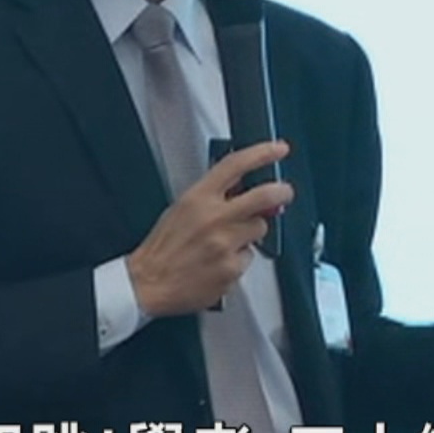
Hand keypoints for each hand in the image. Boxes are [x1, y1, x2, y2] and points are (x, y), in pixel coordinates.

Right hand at [125, 141, 293, 317]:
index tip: (278, 149)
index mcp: (198, 198)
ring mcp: (225, 244)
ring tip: (228, 240)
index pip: (235, 165)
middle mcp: (214, 218)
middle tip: (284, 192)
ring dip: (251, 231)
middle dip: (281, 192)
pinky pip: (248, 257)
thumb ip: (212, 196)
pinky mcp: (232, 268)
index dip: (262, 153)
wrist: (148, 283)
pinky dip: (239, 259)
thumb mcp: (181, 208)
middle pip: (264, 195)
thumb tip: (242, 188)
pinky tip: (220, 262)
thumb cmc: (162, 248)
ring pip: (259, 228)